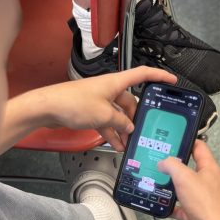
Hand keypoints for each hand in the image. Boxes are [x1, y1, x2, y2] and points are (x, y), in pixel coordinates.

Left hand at [41, 66, 176, 150]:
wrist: (47, 108)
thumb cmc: (72, 103)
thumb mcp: (104, 115)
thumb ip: (120, 122)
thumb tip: (130, 127)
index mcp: (115, 83)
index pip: (143, 74)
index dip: (159, 76)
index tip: (171, 81)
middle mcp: (108, 89)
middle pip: (129, 102)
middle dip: (135, 119)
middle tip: (140, 132)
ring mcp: (99, 100)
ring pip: (117, 115)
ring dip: (122, 129)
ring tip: (128, 144)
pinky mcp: (89, 110)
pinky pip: (106, 121)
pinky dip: (111, 132)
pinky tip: (115, 143)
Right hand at [157, 140, 219, 219]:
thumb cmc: (207, 206)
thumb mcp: (184, 177)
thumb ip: (172, 165)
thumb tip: (164, 162)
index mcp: (209, 168)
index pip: (199, 147)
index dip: (187, 140)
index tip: (174, 138)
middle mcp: (206, 181)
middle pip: (188, 167)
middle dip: (173, 165)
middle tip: (160, 160)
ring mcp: (201, 196)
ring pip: (182, 186)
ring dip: (170, 185)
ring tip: (157, 181)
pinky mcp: (194, 211)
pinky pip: (179, 205)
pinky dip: (170, 205)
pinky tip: (162, 205)